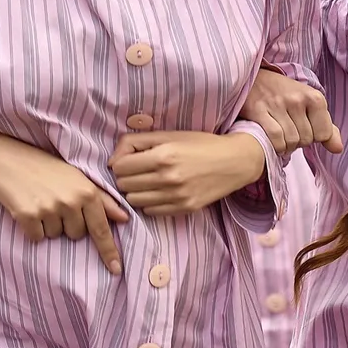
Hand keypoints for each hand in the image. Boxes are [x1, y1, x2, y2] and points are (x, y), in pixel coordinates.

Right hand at [0, 131, 127, 273]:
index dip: (109, 251)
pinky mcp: (27, 216)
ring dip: (48, 225)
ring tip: (40, 201)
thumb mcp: (77, 177)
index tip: (116, 269)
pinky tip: (27, 208)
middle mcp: (70, 201)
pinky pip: (36, 237)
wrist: (7, 159)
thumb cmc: (45, 167)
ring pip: (55, 236)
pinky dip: (32, 228)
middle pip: (76, 235)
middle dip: (67, 224)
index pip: (101, 229)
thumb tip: (125, 218)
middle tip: (54, 202)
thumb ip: (102, 199)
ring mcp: (48, 209)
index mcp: (86, 191)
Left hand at [109, 131, 265, 216]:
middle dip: (126, 177)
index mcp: (163, 156)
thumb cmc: (199, 144)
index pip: (120, 168)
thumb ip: (135, 142)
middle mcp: (169, 178)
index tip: (130, 160)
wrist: (234, 162)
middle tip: (138, 171)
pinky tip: (159, 192)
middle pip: (124, 185)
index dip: (121, 163)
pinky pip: (150, 212)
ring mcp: (177, 196)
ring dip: (136, 191)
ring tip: (147, 182)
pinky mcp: (185, 209)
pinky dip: (150, 203)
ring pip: (134, 200)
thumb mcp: (168, 135)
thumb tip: (112, 161)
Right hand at [239, 68, 340, 156]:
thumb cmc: (283, 94)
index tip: (303, 130)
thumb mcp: (309, 104)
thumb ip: (326, 126)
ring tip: (281, 139)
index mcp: (314, 97)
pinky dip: (276, 146)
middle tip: (289, 133)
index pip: (323, 134)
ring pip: (291, 140)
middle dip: (298, 142)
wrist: (252, 78)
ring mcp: (277, 104)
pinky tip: (272, 142)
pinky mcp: (258, 110)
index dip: (314, 138)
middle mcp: (297, 99)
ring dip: (286, 146)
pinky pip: (276, 138)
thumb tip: (338, 149)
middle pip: (306, 139)